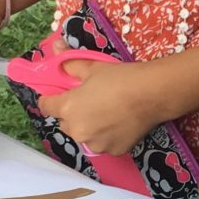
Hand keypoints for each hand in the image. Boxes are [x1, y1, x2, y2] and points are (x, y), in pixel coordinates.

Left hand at [47, 59, 165, 156]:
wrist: (152, 94)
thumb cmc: (120, 78)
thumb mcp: (93, 68)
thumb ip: (70, 64)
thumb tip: (55, 47)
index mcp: (68, 108)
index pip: (46, 106)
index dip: (50, 100)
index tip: (58, 96)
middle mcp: (77, 130)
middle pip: (65, 124)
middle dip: (73, 115)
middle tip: (90, 103)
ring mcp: (95, 144)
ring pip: (85, 136)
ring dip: (90, 128)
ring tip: (108, 115)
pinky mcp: (113, 151)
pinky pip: (104, 143)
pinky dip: (108, 136)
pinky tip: (120, 124)